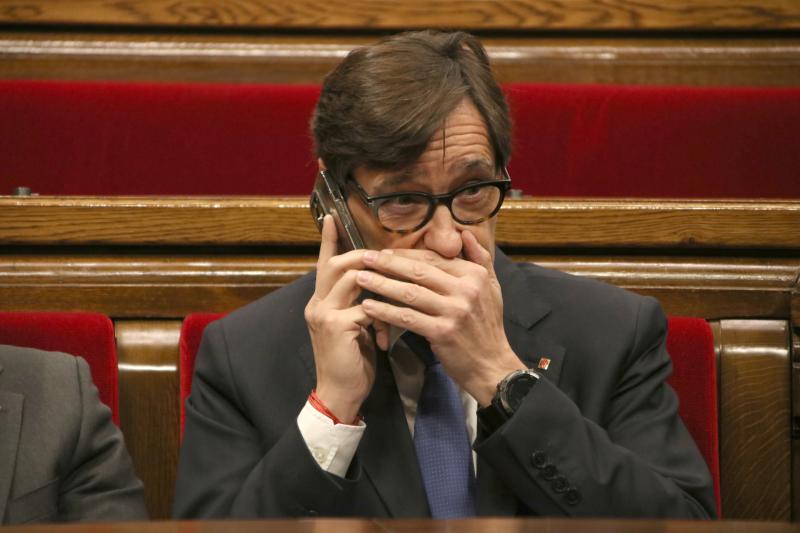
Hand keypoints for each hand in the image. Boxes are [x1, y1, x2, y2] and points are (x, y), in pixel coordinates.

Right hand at [304, 215, 385, 422]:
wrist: (340, 395)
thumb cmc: (353, 361)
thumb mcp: (355, 327)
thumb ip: (360, 303)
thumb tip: (381, 283)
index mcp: (321, 301)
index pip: (324, 263)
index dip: (329, 241)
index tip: (332, 217)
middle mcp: (317, 303)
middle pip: (338, 264)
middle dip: (364, 257)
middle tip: (386, 258)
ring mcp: (324, 313)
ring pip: (353, 279)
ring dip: (379, 284)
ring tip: (395, 294)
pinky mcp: (336, 326)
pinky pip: (366, 307)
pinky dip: (382, 317)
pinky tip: (386, 338)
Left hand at [357, 231, 524, 405]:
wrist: (492, 365)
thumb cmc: (487, 327)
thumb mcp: (492, 287)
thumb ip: (480, 258)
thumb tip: (466, 233)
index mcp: (474, 275)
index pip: (434, 258)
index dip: (406, 254)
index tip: (384, 252)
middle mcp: (465, 290)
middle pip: (419, 272)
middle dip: (388, 263)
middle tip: (364, 257)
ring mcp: (454, 311)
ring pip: (410, 293)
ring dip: (382, 284)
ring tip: (360, 278)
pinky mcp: (442, 332)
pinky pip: (408, 318)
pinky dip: (386, 311)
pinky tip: (369, 306)